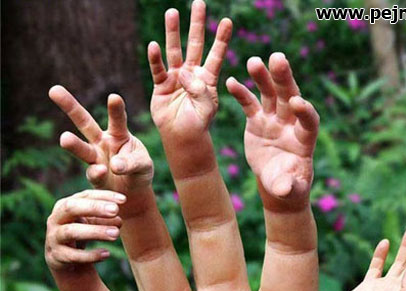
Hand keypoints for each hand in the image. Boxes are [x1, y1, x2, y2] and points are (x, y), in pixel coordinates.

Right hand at [45, 190, 124, 269]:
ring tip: (116, 234)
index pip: (84, 196)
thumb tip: (118, 220)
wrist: (65, 262)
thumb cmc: (80, 235)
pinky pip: (73, 256)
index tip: (123, 200)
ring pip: (72, 232)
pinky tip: (107, 254)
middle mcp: (56, 219)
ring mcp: (54, 237)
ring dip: (95, 232)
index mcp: (65, 205)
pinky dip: (91, 255)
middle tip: (115, 210)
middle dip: (94, 208)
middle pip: (71, 208)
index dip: (103, 196)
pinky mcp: (57, 256)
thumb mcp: (92, 223)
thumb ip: (105, 219)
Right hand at [49, 87, 152, 193]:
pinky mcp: (95, 177)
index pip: (117, 119)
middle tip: (54, 90)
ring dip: (73, 144)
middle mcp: (103, 142)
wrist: (134, 193)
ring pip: (81, 148)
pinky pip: (94, 173)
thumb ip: (132, 163)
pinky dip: (98, 173)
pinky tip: (101, 170)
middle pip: (84, 122)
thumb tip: (114, 165)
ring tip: (64, 139)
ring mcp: (96, 159)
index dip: (115, 109)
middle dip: (69, 106)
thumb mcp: (143, 165)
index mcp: (119, 133)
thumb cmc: (139, 171)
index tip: (114, 97)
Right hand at [148, 0, 231, 141]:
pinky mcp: (161, 85)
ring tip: (172, 13)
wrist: (182, 138)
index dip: (221, 39)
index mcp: (208, 79)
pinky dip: (155, 58)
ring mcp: (176, 78)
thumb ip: (199, 90)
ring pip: (175, 50)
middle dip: (197, 24)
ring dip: (173, 32)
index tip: (228, 21)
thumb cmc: (198, 125)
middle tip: (199, 3)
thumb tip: (183, 73)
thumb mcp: (206, 109)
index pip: (216, 55)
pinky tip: (154, 45)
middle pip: (195, 44)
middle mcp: (192, 74)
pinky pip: (158, 69)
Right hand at [227, 53, 318, 204]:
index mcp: (303, 139)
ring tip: (253, 61)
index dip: (305, 111)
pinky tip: (230, 81)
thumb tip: (286, 189)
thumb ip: (289, 187)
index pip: (308, 121)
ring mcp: (274, 119)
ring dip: (262, 77)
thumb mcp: (289, 190)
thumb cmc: (288, 187)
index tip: (298, 102)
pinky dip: (241, 92)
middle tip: (277, 59)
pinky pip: (249, 103)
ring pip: (270, 94)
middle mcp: (290, 123)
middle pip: (290, 97)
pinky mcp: (257, 120)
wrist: (276, 182)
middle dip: (284, 79)